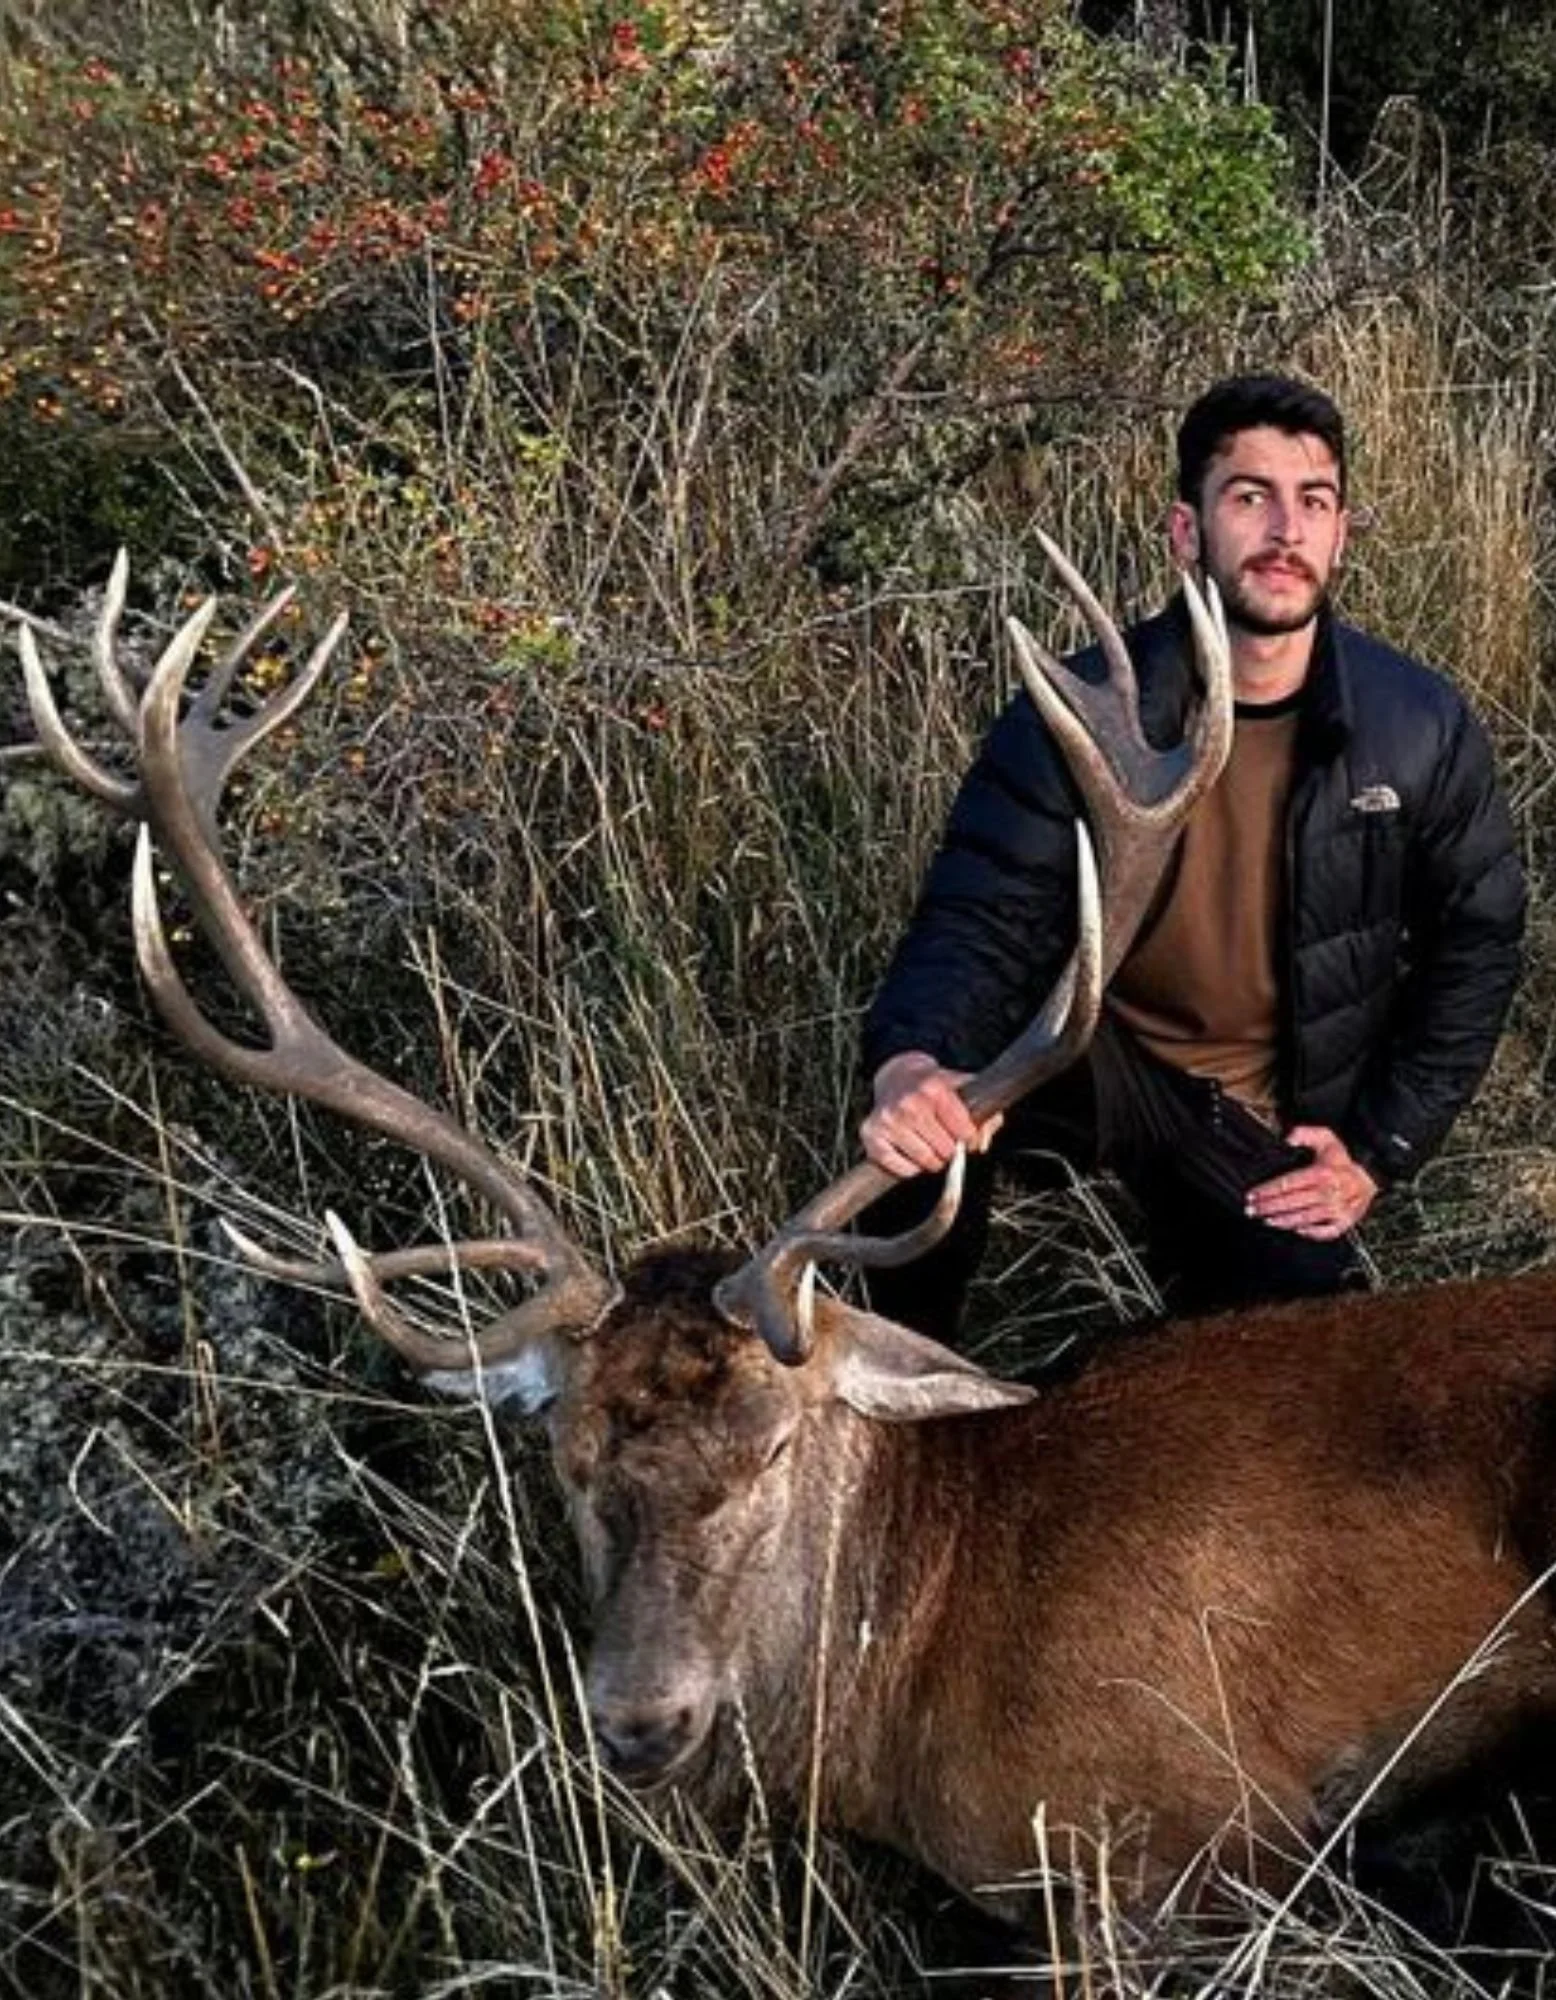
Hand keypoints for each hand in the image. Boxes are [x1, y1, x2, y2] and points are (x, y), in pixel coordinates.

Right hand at [860, 1052, 1003, 1178]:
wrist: (898, 1076)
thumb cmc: (932, 1086)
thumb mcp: (964, 1089)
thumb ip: (986, 1115)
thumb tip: (982, 1143)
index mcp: (934, 1089)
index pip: (964, 1131)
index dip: (969, 1137)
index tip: (964, 1134)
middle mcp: (908, 1103)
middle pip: (945, 1150)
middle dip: (949, 1149)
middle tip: (943, 1138)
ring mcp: (888, 1120)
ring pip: (925, 1162)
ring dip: (932, 1159)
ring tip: (929, 1143)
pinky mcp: (871, 1135)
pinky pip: (902, 1169)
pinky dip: (910, 1167)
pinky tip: (911, 1149)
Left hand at [1244, 1125, 1378, 1240]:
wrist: (1370, 1174)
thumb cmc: (1342, 1159)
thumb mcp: (1325, 1138)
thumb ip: (1304, 1133)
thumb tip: (1288, 1138)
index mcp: (1322, 1174)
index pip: (1287, 1184)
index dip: (1267, 1190)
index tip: (1252, 1194)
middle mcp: (1329, 1193)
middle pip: (1291, 1203)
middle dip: (1268, 1207)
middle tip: (1251, 1210)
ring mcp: (1337, 1209)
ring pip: (1305, 1218)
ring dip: (1283, 1221)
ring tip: (1266, 1220)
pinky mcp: (1345, 1221)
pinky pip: (1326, 1232)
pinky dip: (1311, 1233)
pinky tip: (1297, 1230)